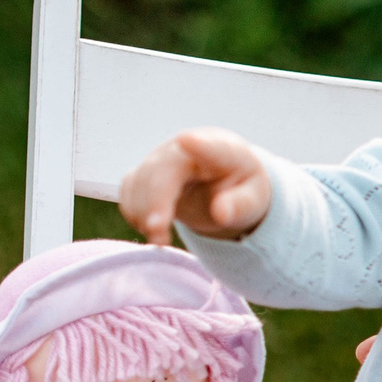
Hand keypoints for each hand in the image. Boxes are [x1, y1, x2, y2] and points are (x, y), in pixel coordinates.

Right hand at [119, 128, 272, 245]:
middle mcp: (184, 150)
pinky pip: (128, 189)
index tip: (187, 140)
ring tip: (160, 240)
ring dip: (142, 214)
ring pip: (138, 181)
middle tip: (159, 238)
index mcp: (219, 151)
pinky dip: (133, 211)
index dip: (198, 145)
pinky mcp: (144, 172)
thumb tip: (221, 213)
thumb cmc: (241, 186)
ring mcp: (160, 159)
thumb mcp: (252, 198)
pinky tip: (150, 228)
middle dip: (155, 203)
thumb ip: (240, 205)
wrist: (223, 177)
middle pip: (160, 170)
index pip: (208, 147)